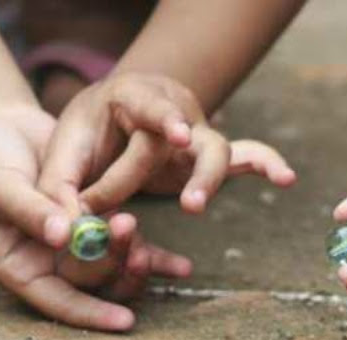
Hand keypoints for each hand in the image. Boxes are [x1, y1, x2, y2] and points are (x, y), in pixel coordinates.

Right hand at [0, 105, 190, 331]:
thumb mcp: (0, 187)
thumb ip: (31, 212)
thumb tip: (63, 236)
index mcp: (19, 268)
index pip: (58, 303)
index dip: (91, 313)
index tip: (125, 320)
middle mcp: (50, 266)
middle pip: (91, 283)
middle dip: (114, 266)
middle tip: (132, 240)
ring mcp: (76, 249)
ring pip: (113, 268)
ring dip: (136, 260)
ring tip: (151, 250)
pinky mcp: (97, 227)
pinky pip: (128, 247)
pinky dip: (154, 255)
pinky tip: (182, 267)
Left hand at [37, 72, 295, 214]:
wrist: (108, 121)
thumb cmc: (83, 137)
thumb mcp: (61, 157)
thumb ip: (59, 190)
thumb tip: (65, 234)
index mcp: (129, 97)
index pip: (149, 107)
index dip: (164, 119)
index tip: (179, 134)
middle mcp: (170, 112)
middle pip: (190, 138)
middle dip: (187, 174)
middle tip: (189, 205)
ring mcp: (195, 134)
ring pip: (218, 152)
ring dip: (212, 182)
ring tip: (198, 210)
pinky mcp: (207, 156)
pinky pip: (245, 157)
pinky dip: (266, 165)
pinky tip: (286, 179)